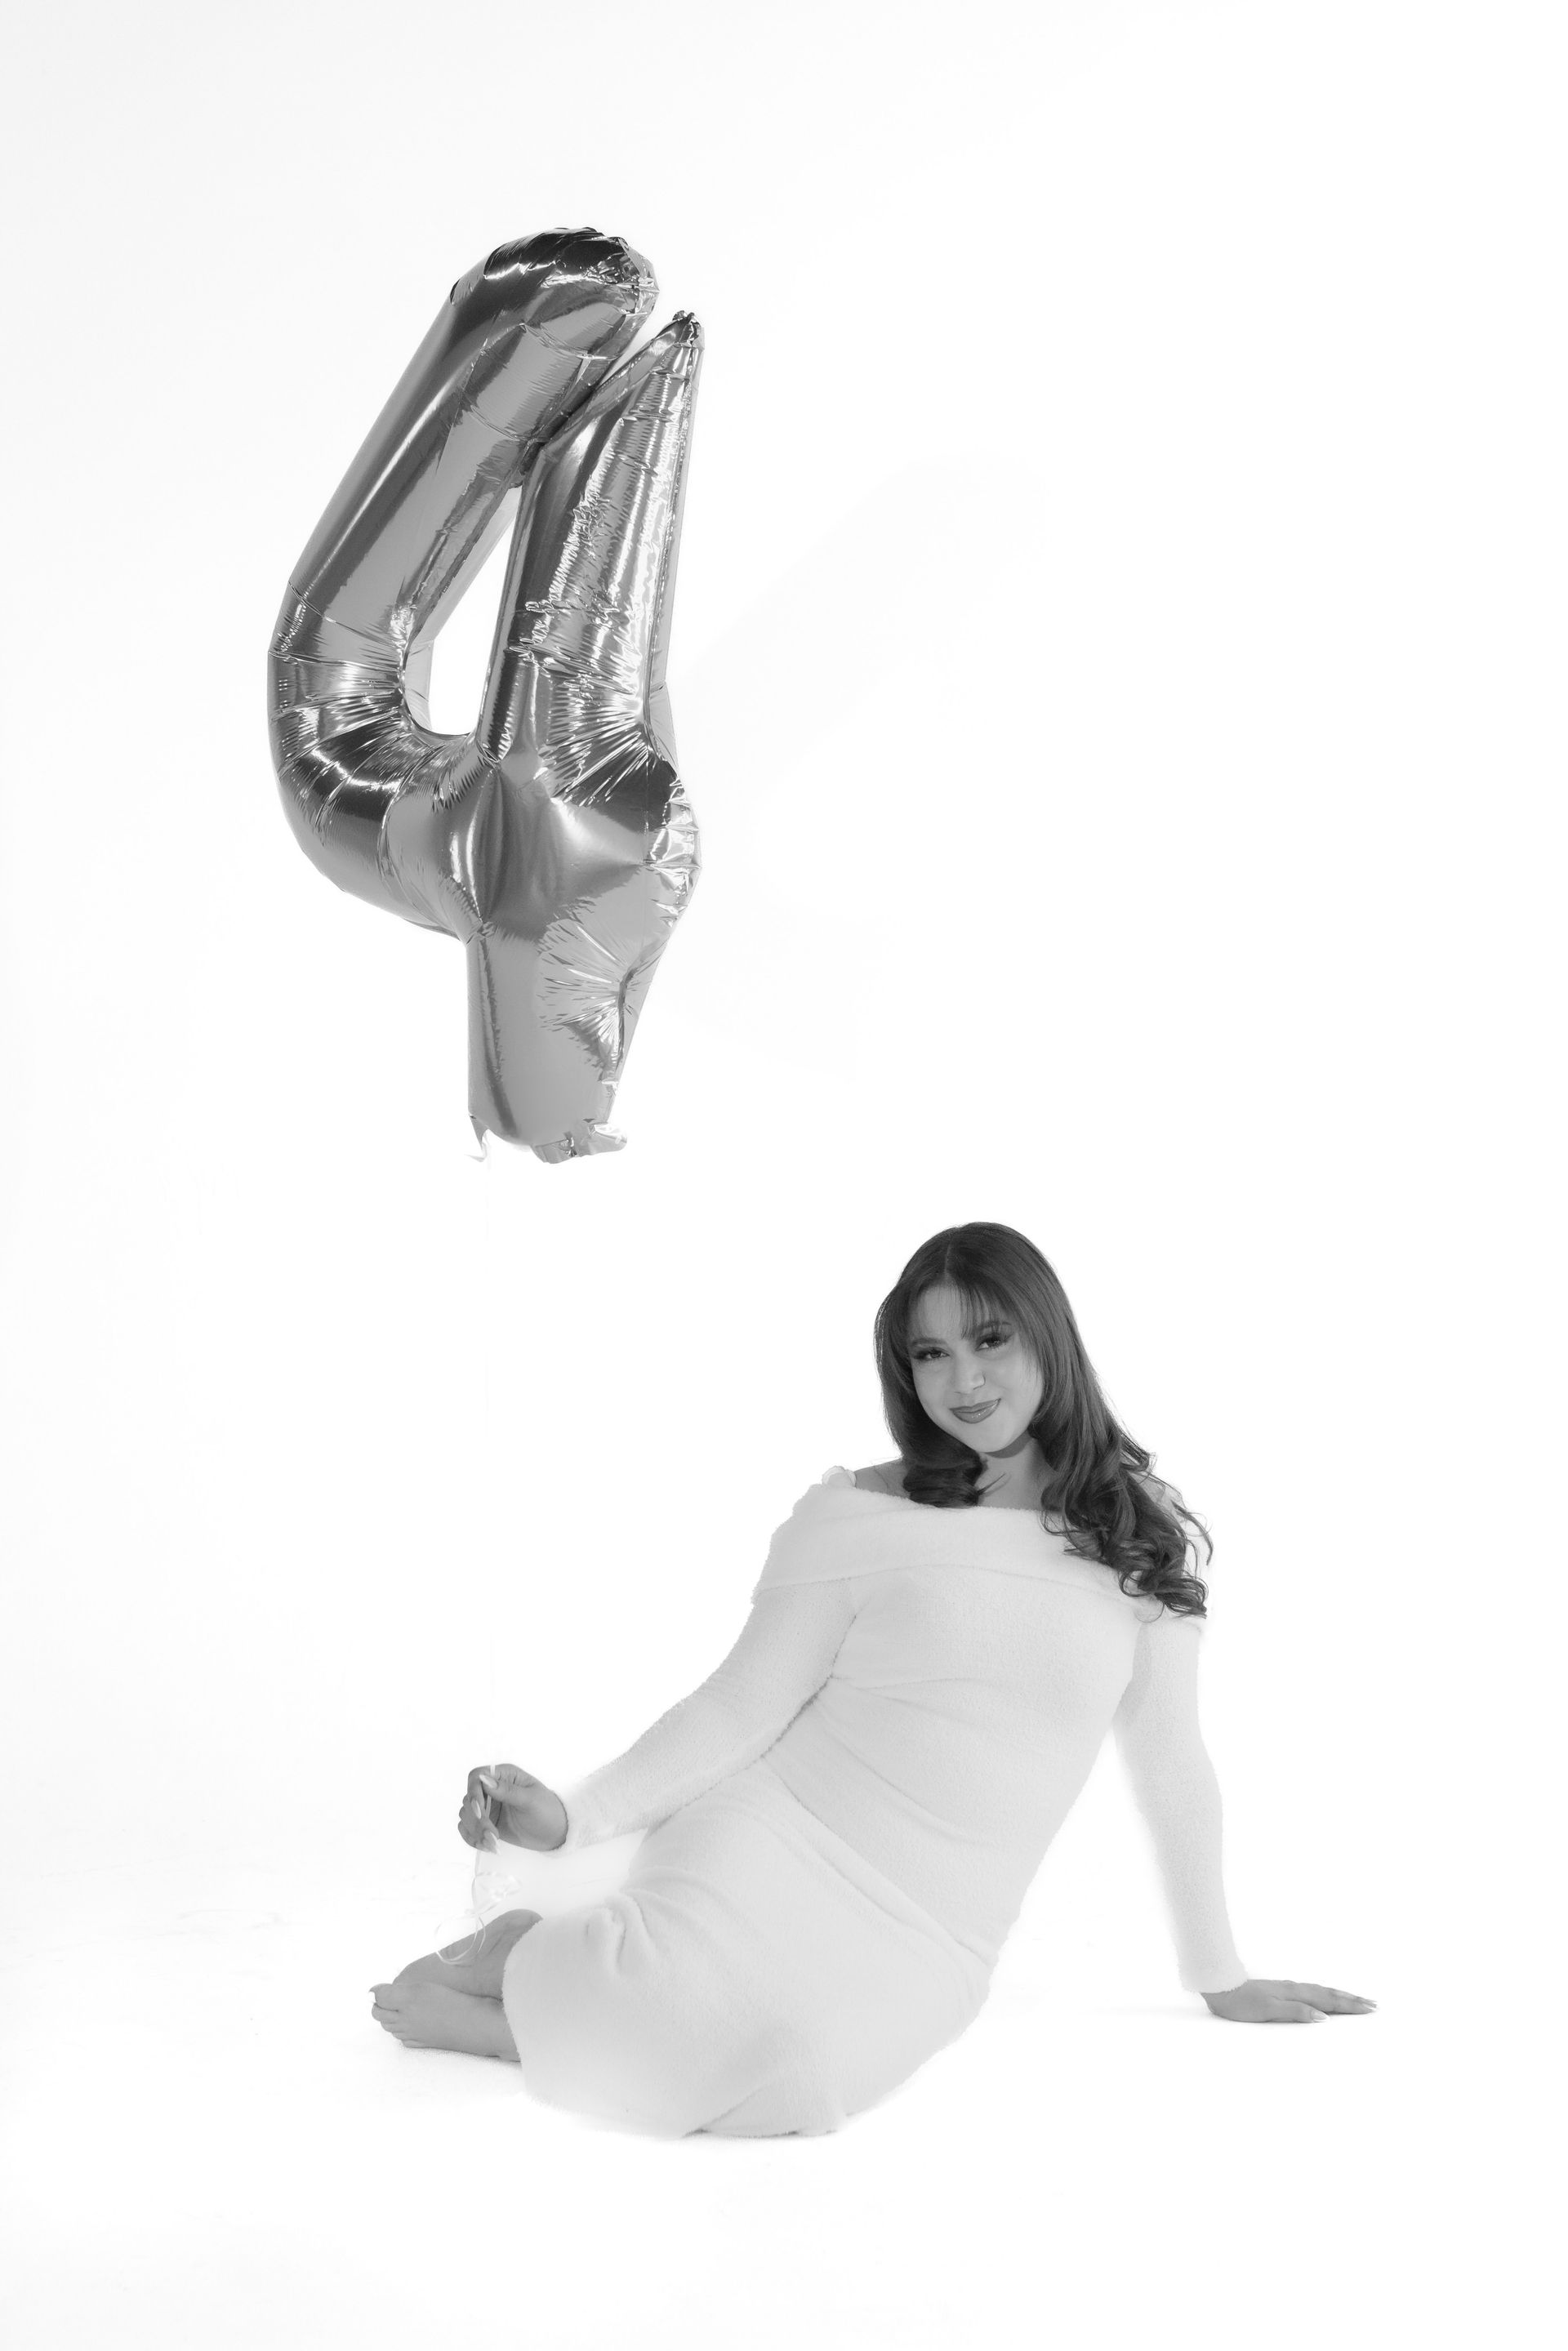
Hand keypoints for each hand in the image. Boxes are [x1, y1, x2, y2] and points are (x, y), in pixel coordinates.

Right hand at [459, 1763, 568, 1852]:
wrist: (554, 1833)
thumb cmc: (547, 1811)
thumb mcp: (530, 1800)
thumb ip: (507, 1791)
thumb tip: (484, 1779)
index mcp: (504, 1775)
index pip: (476, 1776)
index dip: (473, 1792)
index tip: (479, 1811)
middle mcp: (493, 1789)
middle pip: (468, 1799)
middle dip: (477, 1819)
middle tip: (493, 1834)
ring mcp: (488, 1806)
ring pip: (466, 1815)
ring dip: (475, 1831)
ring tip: (492, 1844)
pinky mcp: (487, 1823)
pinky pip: (468, 1828)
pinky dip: (472, 1838)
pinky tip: (486, 1846)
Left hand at [1203, 1977, 1375, 2021]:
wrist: (1221, 1987)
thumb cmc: (1242, 2003)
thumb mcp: (1268, 2010)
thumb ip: (1296, 2012)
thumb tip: (1323, 2018)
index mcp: (1296, 1994)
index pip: (1329, 2000)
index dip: (1350, 2005)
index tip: (1370, 2009)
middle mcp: (1295, 1989)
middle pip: (1330, 1994)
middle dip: (1352, 2000)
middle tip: (1373, 2004)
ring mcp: (1289, 1989)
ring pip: (1322, 1992)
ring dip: (1341, 1996)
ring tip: (1357, 1999)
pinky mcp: (1282, 1991)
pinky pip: (1312, 1992)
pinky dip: (1326, 1995)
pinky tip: (1326, 1998)